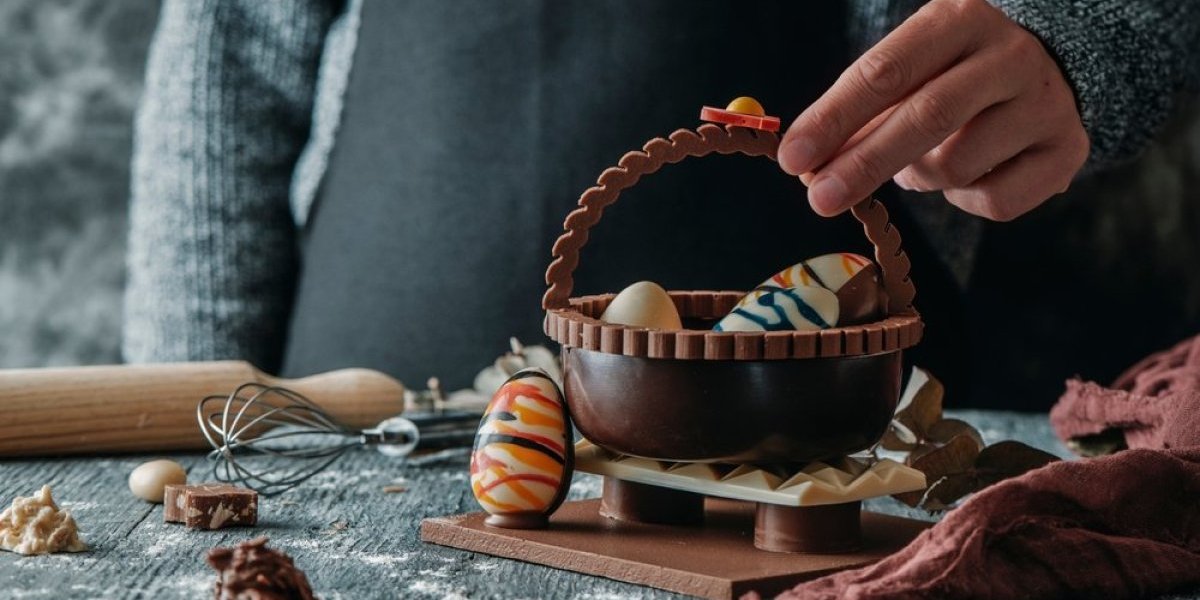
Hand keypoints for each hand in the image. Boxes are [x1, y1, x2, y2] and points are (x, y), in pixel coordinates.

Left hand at [779, 0, 1088, 220]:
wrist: (1057, 70)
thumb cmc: (955, 73)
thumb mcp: (911, 70)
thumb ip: (861, 112)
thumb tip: (808, 166)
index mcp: (959, 20)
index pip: (886, 71)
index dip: (834, 117)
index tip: (793, 157)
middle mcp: (1010, 56)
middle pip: (926, 117)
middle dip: (863, 164)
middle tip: (819, 199)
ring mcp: (1046, 104)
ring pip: (956, 166)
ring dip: (920, 177)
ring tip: (924, 160)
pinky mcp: (1067, 152)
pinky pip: (992, 200)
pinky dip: (964, 199)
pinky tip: (972, 171)